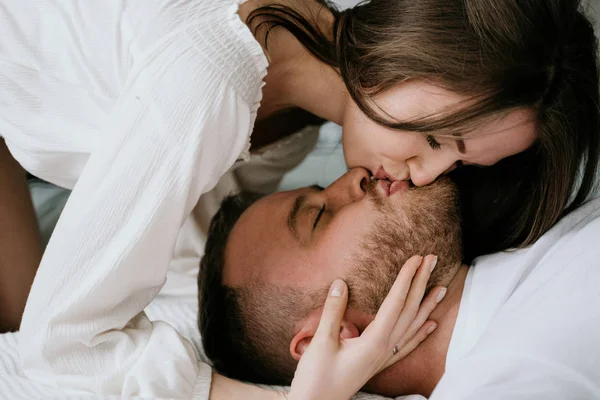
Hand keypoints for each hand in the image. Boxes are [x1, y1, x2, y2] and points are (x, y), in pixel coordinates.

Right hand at [286, 255, 444, 399]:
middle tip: (432, 259)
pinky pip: (407, 345)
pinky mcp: (379, 363)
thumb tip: (340, 283)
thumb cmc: (316, 377)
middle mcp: (385, 349)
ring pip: (412, 327)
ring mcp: (384, 357)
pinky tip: (430, 325)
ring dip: (427, 306)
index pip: (395, 302)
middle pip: (409, 310)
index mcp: (374, 342)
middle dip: (421, 283)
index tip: (416, 258)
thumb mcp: (321, 342)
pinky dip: (421, 333)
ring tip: (441, 288)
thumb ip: (333, 312)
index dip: (406, 278)